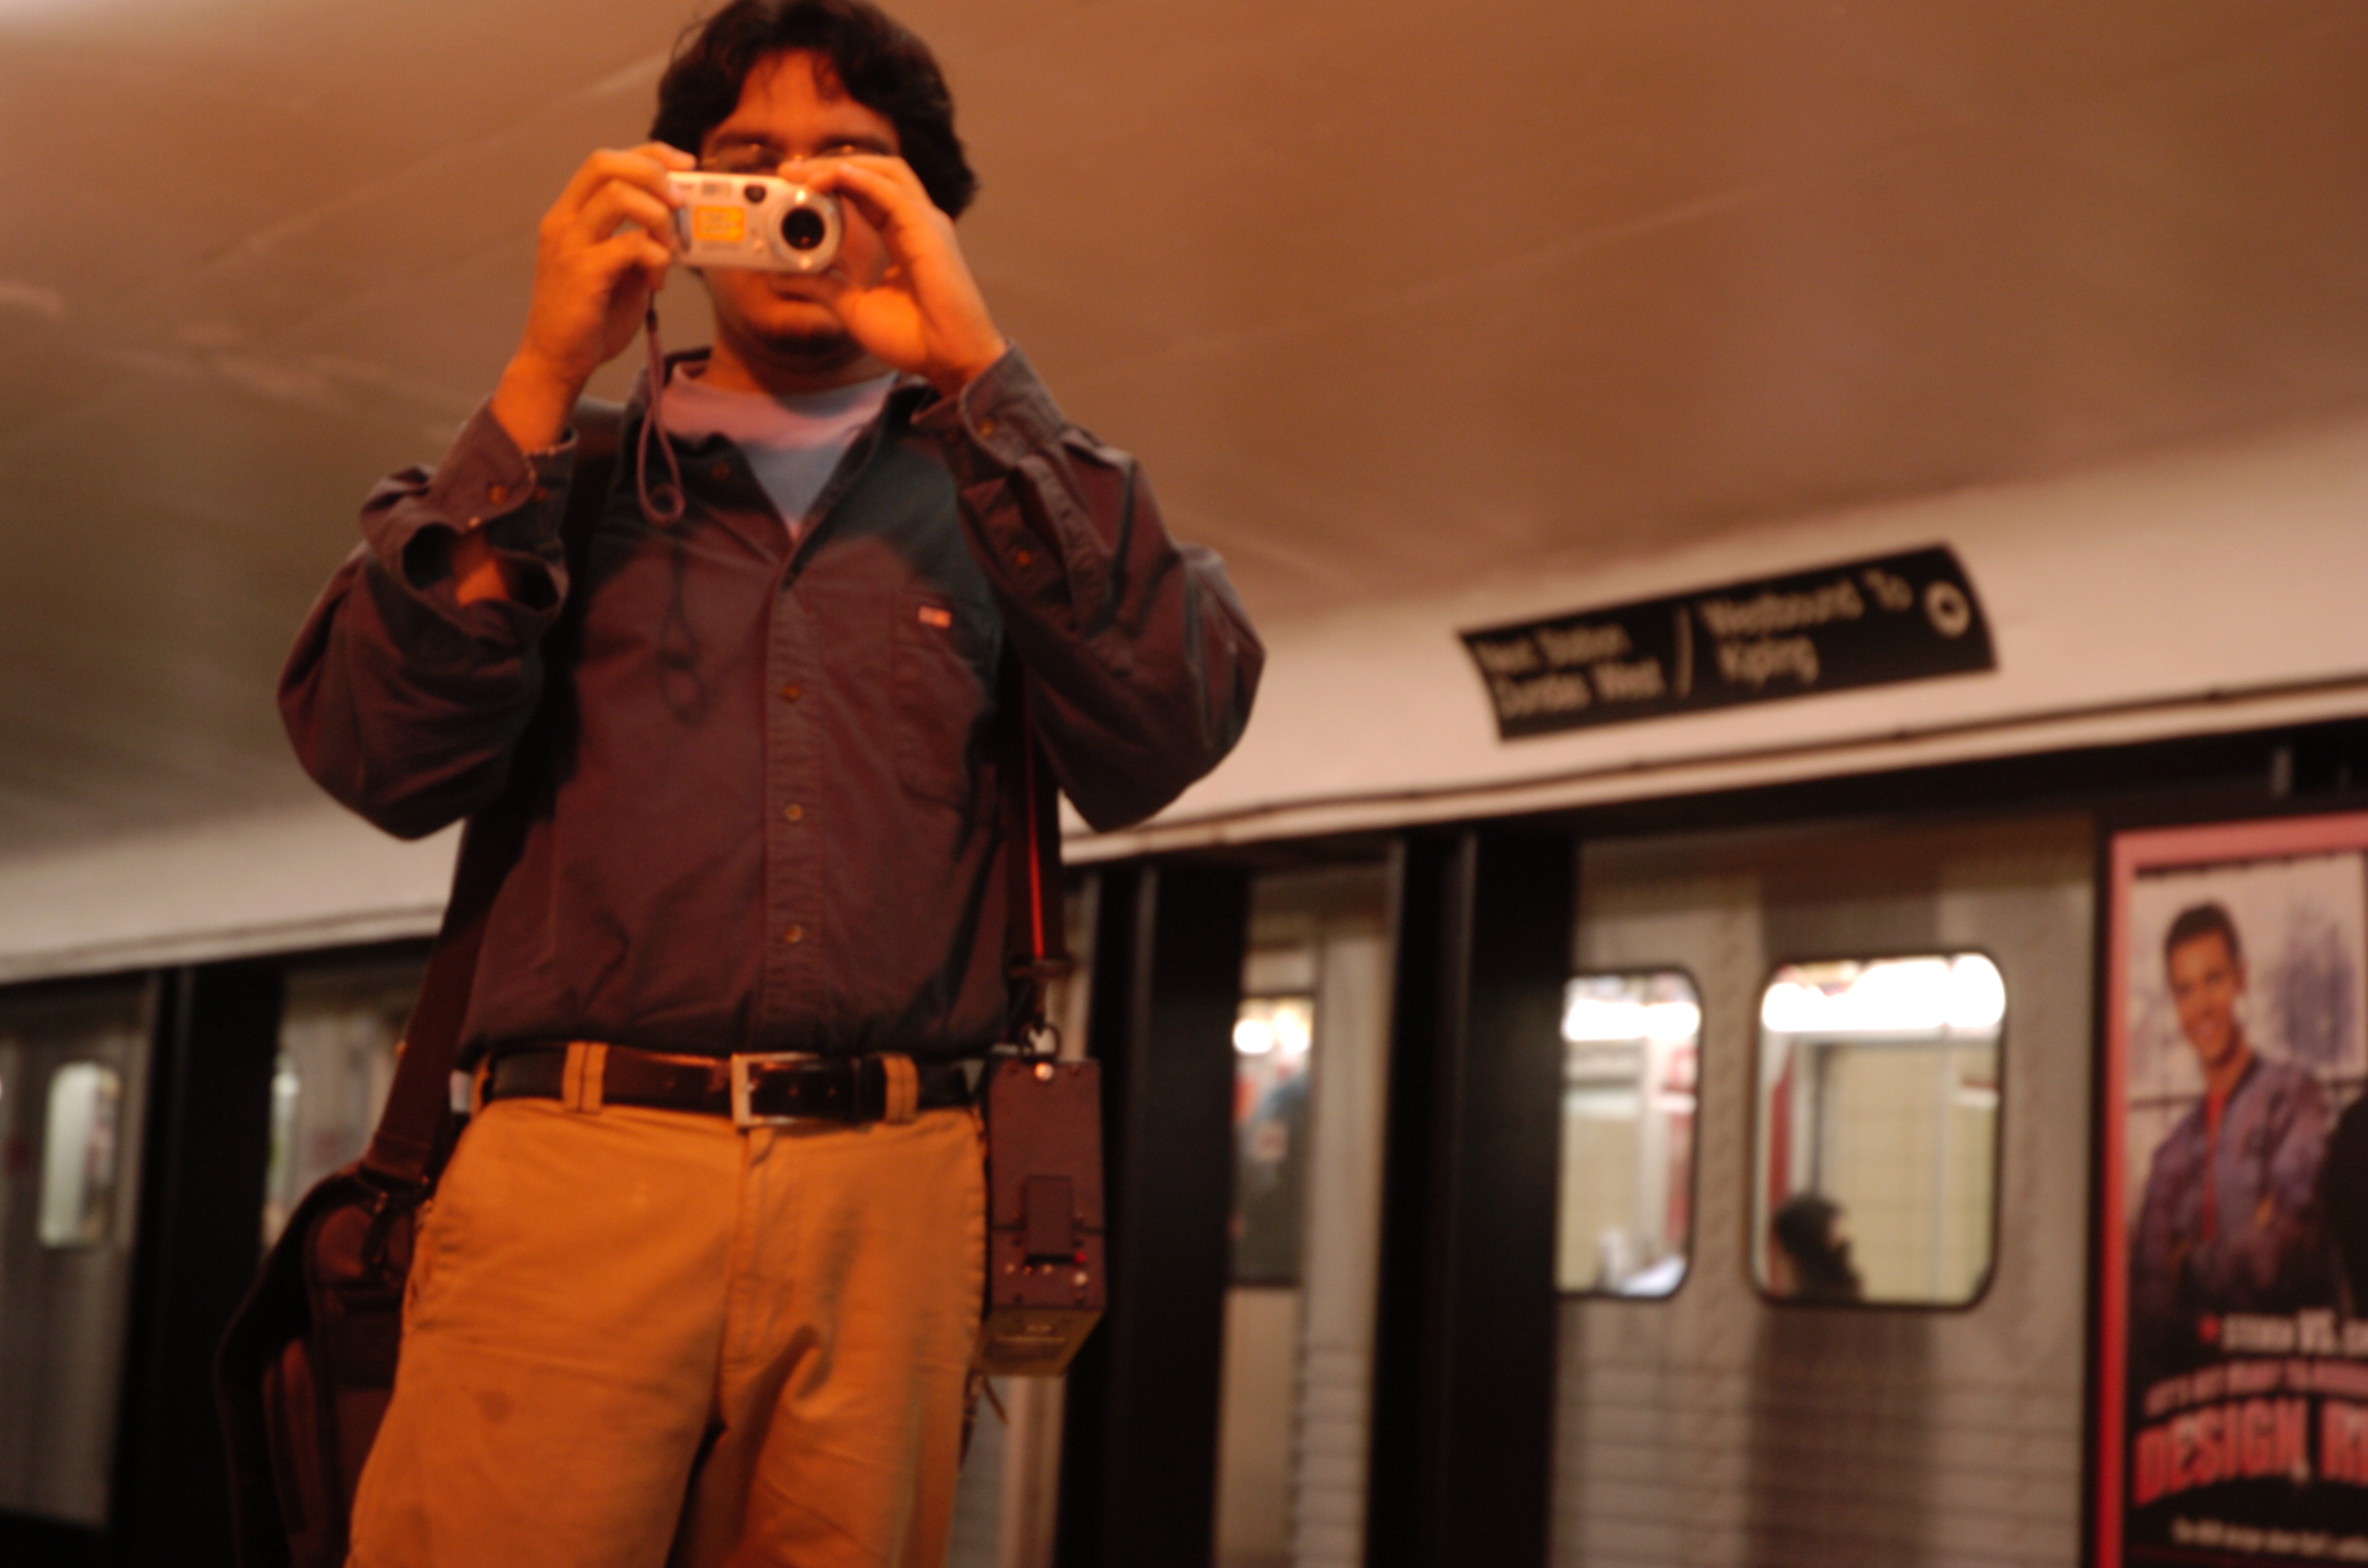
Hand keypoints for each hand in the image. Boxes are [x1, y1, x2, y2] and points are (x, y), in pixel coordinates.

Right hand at [492, 144, 694, 450]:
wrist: (558, 361)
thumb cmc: (591, 316)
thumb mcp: (618, 266)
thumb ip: (639, 238)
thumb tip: (681, 220)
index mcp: (570, 214)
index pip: (606, 160)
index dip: (650, 154)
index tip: (685, 166)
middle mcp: (563, 221)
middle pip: (605, 164)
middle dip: (654, 174)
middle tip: (680, 203)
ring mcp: (569, 245)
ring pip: (618, 196)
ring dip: (659, 218)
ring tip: (671, 249)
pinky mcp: (582, 273)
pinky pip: (629, 244)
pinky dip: (657, 257)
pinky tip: (658, 280)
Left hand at [797, 155, 1007, 396]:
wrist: (949, 361)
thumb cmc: (914, 338)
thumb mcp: (852, 306)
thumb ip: (822, 285)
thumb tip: (781, 275)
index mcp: (901, 236)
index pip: (864, 193)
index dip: (829, 182)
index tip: (791, 186)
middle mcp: (915, 223)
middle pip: (873, 173)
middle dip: (829, 166)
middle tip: (788, 171)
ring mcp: (925, 224)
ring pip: (884, 173)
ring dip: (840, 167)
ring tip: (804, 175)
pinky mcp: (929, 232)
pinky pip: (893, 194)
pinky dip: (862, 180)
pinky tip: (834, 176)